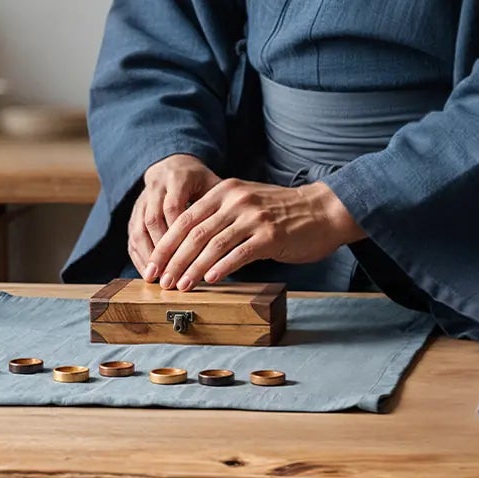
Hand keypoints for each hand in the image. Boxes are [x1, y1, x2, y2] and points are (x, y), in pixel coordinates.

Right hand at [128, 154, 219, 280]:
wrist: (176, 165)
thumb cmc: (201, 182)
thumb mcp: (214, 187)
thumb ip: (220, 209)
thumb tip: (233, 239)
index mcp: (178, 178)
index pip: (173, 208)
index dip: (178, 235)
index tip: (188, 259)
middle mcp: (156, 185)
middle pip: (153, 220)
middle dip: (161, 251)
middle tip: (168, 275)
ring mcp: (142, 197)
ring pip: (138, 228)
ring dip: (147, 255)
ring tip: (155, 278)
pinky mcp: (135, 210)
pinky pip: (132, 233)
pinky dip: (138, 254)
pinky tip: (147, 272)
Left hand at [150, 179, 364, 289]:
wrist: (324, 210)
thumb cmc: (283, 213)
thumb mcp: (247, 203)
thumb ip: (220, 217)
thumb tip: (189, 246)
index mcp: (225, 191)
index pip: (185, 218)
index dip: (166, 243)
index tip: (154, 264)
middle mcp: (236, 200)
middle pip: (194, 232)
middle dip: (173, 259)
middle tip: (160, 280)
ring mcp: (253, 217)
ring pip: (212, 245)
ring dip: (192, 268)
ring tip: (179, 286)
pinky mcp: (270, 235)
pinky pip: (239, 253)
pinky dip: (221, 268)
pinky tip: (209, 281)